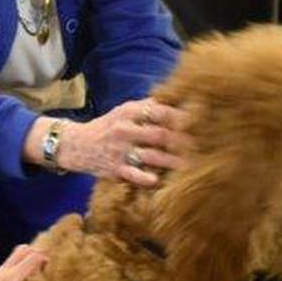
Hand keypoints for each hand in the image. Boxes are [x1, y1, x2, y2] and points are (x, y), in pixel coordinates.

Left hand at [0, 244, 45, 280]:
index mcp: (8, 279)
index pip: (32, 257)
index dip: (47, 259)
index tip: (57, 271)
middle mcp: (2, 273)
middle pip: (24, 250)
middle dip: (38, 254)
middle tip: (49, 270)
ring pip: (15, 259)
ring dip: (28, 263)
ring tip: (39, 280)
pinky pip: (8, 270)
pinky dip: (19, 272)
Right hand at [28, 99, 190, 186]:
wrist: (75, 145)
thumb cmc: (107, 127)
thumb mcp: (123, 111)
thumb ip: (148, 107)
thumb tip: (179, 100)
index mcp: (129, 112)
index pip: (161, 111)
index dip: (182, 116)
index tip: (203, 121)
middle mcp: (124, 129)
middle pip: (160, 134)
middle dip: (183, 141)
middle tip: (206, 146)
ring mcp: (119, 150)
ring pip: (151, 156)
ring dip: (173, 161)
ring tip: (192, 166)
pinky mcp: (113, 168)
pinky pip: (133, 173)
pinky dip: (146, 177)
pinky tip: (159, 180)